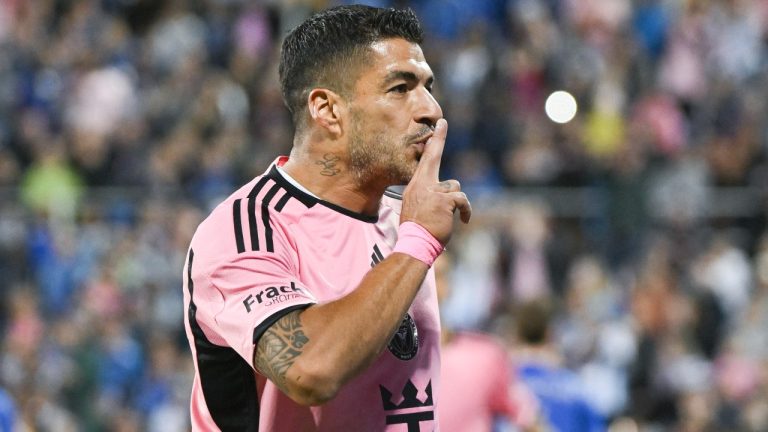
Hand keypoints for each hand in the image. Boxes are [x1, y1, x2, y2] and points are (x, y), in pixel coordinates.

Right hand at [400, 119, 471, 244]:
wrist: (415, 243)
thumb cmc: (418, 230)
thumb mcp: (418, 209)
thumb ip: (429, 196)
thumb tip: (449, 190)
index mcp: (415, 186)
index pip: (423, 160)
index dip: (432, 143)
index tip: (439, 126)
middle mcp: (422, 185)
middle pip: (433, 157)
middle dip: (439, 139)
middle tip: (443, 122)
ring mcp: (433, 191)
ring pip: (454, 186)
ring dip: (456, 201)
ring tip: (449, 216)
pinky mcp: (444, 200)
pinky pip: (462, 200)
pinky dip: (466, 210)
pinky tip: (465, 220)